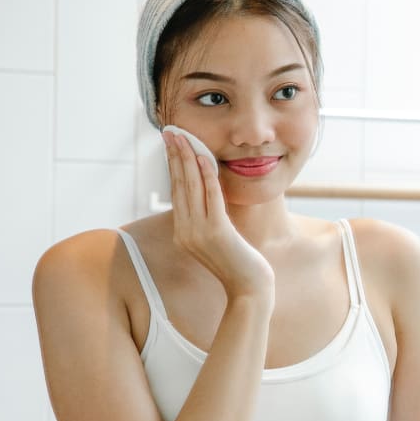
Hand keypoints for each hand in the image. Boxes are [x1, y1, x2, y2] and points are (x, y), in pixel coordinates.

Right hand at [164, 131, 274, 301]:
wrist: (249, 288)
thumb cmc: (238, 262)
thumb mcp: (218, 237)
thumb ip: (208, 217)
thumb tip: (207, 192)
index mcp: (183, 232)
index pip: (176, 191)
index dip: (173, 165)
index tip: (171, 143)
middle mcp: (185, 232)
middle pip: (178, 186)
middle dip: (175, 156)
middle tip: (170, 132)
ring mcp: (198, 233)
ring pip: (190, 188)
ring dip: (187, 159)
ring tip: (183, 137)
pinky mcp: (217, 233)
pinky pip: (211, 198)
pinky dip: (207, 177)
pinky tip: (204, 158)